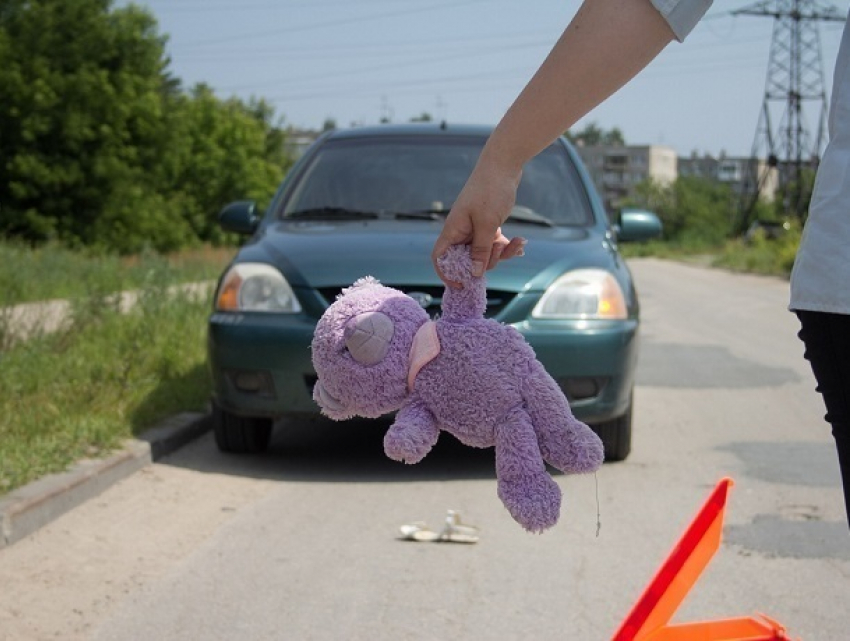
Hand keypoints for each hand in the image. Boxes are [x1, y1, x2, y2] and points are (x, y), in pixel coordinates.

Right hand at [431, 154, 526, 286]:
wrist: (504, 164)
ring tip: (518, 243)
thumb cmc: (491, 190)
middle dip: (487, 262)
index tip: (462, 284)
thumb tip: (473, 273)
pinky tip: (520, 242)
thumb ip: (480, 250)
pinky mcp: (488, 225)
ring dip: (502, 253)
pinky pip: (495, 244)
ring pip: (485, 253)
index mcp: (453, 230)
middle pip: (467, 259)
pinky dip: (507, 246)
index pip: (440, 257)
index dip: (447, 273)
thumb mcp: (487, 224)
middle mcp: (462, 231)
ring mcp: (475, 229)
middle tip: (501, 251)